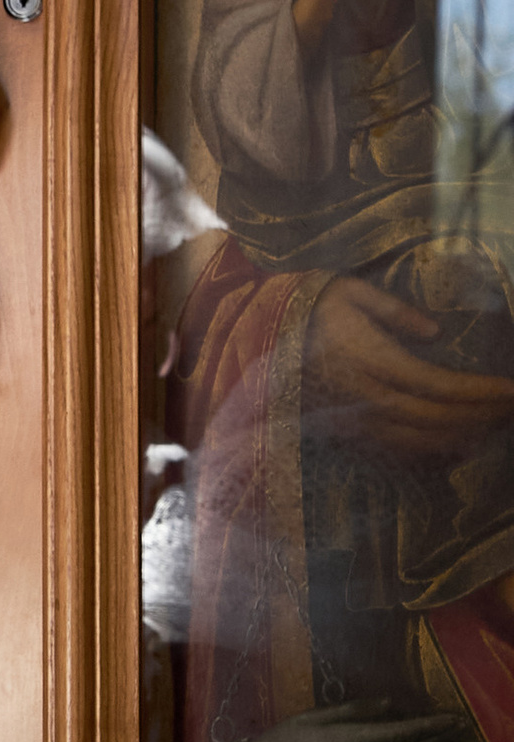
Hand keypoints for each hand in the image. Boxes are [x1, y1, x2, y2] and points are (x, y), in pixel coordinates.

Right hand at [303, 274, 513, 456]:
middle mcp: (363, 395)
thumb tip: (434, 332)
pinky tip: (457, 444)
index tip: (511, 389)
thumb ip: (394, 310)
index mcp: (369, 358)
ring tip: (494, 426)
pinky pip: (395, 449)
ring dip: (462, 436)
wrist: (252, 337)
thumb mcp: (349, 290)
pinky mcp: (344, 431)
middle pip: (435, 418)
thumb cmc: (306, 306)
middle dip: (481, 416)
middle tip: (511, 408)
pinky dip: (431, 451)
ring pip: (418, 440)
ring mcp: (353, 418)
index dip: (479, 392)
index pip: (438, 384)